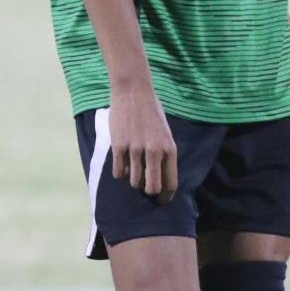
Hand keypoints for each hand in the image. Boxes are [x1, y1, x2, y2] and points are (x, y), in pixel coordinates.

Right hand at [109, 81, 178, 202]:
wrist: (133, 90)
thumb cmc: (151, 110)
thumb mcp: (164, 132)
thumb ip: (163, 154)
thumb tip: (159, 177)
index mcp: (169, 148)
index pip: (170, 183)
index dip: (165, 196)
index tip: (161, 200)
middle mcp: (154, 151)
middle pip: (152, 188)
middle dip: (148, 192)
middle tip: (144, 188)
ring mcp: (136, 149)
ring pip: (134, 182)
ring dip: (133, 179)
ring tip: (132, 168)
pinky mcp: (119, 146)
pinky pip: (119, 173)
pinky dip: (120, 172)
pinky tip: (122, 163)